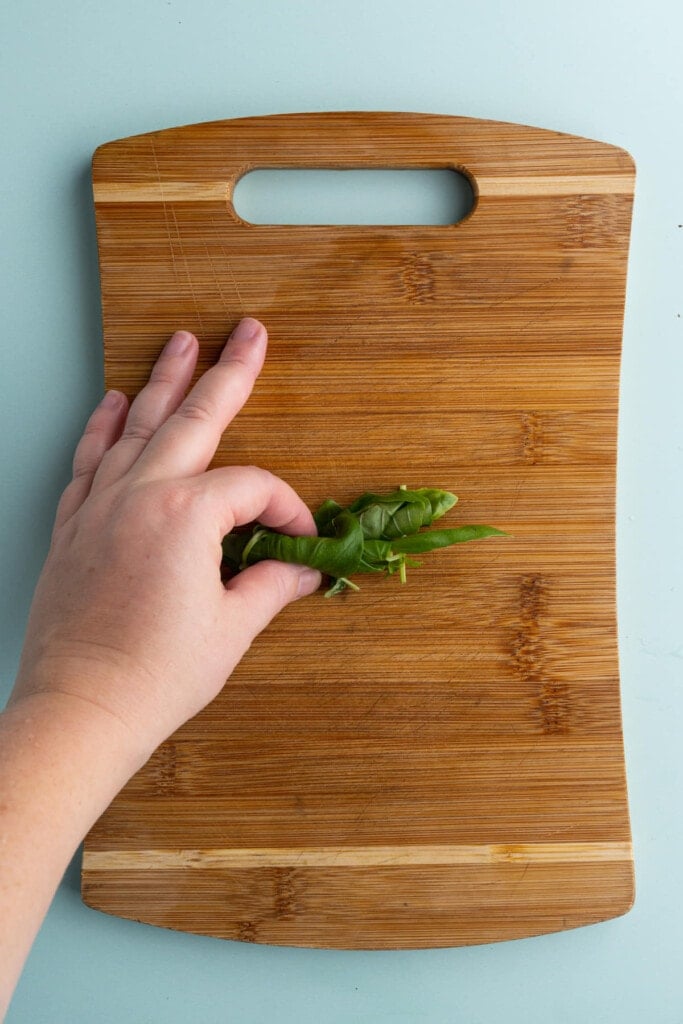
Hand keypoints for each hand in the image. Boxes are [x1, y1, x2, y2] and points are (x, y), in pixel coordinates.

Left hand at [10, 318, 320, 760]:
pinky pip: (88, 460)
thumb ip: (270, 585)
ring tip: (180, 343)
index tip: (302, 537)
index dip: (287, 508)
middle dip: (227, 372)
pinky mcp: (73, 526)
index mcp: (185, 515)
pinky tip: (115, 402)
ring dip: (163, 382)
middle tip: (247, 332)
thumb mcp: (229, 630)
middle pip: (193, 420)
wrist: (80, 710)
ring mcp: (100, 506)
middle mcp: (139, 495)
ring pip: (136, 427)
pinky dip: (102, 427)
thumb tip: (302, 571)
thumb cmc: (155, 676)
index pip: (253, 488)